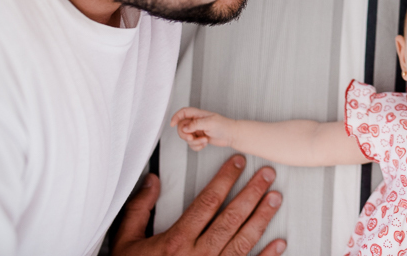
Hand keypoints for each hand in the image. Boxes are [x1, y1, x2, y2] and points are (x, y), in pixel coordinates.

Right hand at [112, 155, 285, 255]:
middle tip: (268, 173)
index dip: (225, 179)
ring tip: (276, 198)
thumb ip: (139, 209)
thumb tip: (152, 180)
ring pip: (242, 241)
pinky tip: (280, 243)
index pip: (207, 202)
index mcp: (175, 242)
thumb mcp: (126, 241)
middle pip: (231, 218)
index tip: (238, 162)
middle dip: (252, 193)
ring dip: (262, 218)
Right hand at [171, 107, 234, 150]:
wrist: (232, 136)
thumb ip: (195, 124)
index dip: (176, 117)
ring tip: (204, 140)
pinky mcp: (199, 138)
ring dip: (194, 142)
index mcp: (198, 115)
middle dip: (185, 135)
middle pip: (181, 127)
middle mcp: (196, 122)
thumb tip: (185, 127)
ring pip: (186, 138)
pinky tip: (205, 143)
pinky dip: (197, 146)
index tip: (172, 124)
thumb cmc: (224, 126)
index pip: (183, 113)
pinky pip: (191, 144)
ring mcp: (197, 130)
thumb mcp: (209, 123)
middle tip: (192, 137)